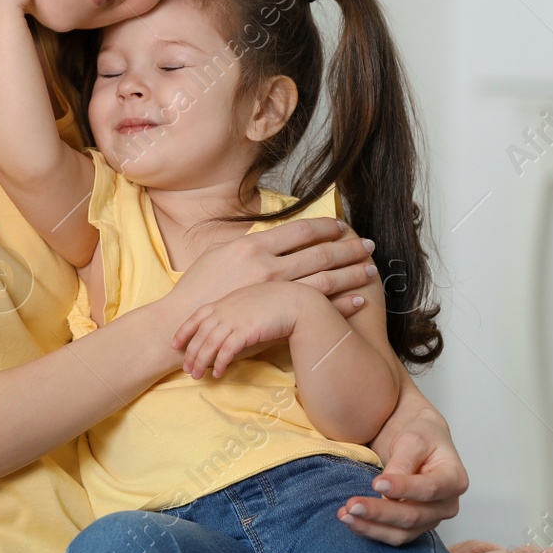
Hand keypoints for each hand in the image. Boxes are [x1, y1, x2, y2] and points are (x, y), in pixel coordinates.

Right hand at [154, 218, 376, 338]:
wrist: (181, 326)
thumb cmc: (197, 289)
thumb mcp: (219, 254)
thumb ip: (248, 244)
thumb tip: (271, 237)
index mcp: (253, 246)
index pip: (299, 230)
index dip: (325, 226)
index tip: (342, 226)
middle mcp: (267, 266)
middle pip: (319, 252)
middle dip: (348, 247)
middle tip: (369, 245)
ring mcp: (274, 293)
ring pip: (324, 279)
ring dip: (351, 273)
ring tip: (371, 270)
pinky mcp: (276, 317)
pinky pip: (317, 307)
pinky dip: (341, 301)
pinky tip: (358, 298)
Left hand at [173, 282, 346, 377]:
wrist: (298, 302)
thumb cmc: (278, 302)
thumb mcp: (251, 298)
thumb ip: (236, 308)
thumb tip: (226, 324)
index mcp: (227, 299)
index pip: (197, 315)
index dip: (184, 330)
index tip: (175, 343)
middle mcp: (227, 308)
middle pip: (201, 332)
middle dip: (191, 352)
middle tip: (186, 368)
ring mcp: (236, 318)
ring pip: (209, 342)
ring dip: (201, 361)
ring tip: (196, 375)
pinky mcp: (246, 330)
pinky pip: (227, 350)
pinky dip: (220, 363)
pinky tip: (218, 373)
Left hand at [337, 402, 467, 544]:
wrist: (417, 442)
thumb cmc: (421, 435)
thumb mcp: (413, 439)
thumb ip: (402, 463)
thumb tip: (385, 492)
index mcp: (454, 479)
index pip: (430, 489)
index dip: (403, 489)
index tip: (376, 483)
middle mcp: (447, 504)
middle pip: (413, 516)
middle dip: (380, 512)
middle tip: (352, 504)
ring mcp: (431, 519)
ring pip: (402, 532)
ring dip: (371, 527)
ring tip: (345, 515)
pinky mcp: (414, 527)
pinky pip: (393, 535)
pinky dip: (370, 530)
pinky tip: (351, 521)